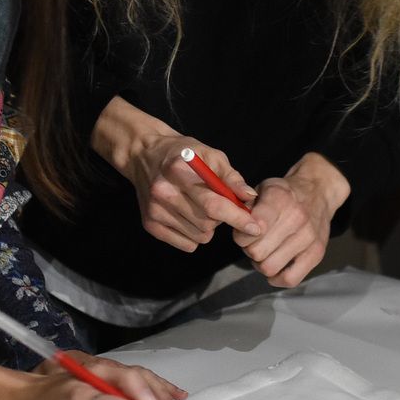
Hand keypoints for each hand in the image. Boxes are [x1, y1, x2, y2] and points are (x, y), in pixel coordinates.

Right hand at [91, 96, 260, 251]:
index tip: (256, 227)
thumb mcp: (211, 155)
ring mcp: (155, 210)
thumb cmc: (184, 154)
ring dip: (208, 227)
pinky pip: (187, 244)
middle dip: (222, 218)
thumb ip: (231, 178)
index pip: (213, 203)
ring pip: (200, 237)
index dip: (237, 217)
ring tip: (198, 206)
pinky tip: (187, 215)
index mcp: (179, 171)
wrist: (144, 155)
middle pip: (208, 223)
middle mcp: (163, 192)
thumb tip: (250, 198)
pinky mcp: (150, 225)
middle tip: (215, 200)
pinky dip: (194, 235)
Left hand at [235, 152, 350, 287]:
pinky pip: (290, 279)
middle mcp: (296, 218)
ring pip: (270, 267)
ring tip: (266, 253)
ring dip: (261, 264)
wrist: (317, 192)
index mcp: (279, 199)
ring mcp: (309, 237)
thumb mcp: (262, 189)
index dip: (241, 235)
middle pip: (256, 252)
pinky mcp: (317, 253)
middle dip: (249, 250)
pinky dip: (277, 278)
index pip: (251, 229)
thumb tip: (237, 226)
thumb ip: (245, 206)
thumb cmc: (284, 194)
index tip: (244, 233)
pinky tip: (275, 267)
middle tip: (254, 243)